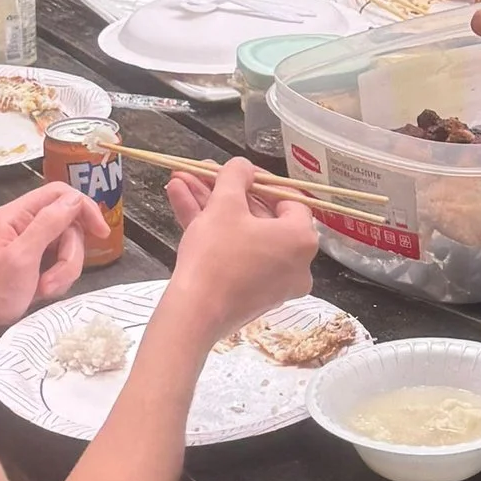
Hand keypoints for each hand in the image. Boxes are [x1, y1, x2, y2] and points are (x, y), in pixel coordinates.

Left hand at [0, 184, 95, 372]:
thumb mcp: (21, 258)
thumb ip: (47, 225)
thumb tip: (74, 200)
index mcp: (13, 216)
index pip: (58, 194)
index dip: (83, 208)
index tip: (101, 233)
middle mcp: (21, 225)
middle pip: (66, 224)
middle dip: (68, 254)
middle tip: (54, 279)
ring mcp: (27, 245)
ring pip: (66, 247)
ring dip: (63, 272)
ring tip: (44, 290)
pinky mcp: (33, 263)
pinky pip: (59, 264)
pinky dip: (57, 279)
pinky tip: (41, 293)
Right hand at [162, 159, 318, 339]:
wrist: (194, 314)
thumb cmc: (217, 255)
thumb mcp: (225, 205)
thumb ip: (235, 176)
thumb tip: (242, 166)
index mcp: (301, 239)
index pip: (288, 199)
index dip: (259, 180)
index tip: (236, 171)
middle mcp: (295, 263)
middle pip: (259, 216)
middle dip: (224, 191)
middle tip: (201, 174)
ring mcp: (272, 282)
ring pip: (240, 234)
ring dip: (209, 206)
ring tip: (179, 181)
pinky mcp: (249, 294)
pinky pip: (234, 254)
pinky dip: (211, 231)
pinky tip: (179, 201)